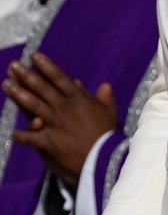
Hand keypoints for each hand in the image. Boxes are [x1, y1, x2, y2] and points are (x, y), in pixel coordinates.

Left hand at [5, 52, 117, 189]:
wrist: (104, 158)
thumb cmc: (108, 135)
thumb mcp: (109, 113)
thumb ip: (105, 99)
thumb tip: (104, 85)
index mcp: (79, 99)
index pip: (59, 78)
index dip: (46, 66)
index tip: (34, 56)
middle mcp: (65, 107)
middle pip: (42, 88)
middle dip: (26, 76)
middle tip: (13, 65)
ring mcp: (56, 123)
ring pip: (33, 106)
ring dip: (18, 95)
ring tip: (6, 84)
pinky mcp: (50, 141)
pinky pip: (31, 137)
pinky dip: (21, 136)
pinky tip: (11, 132)